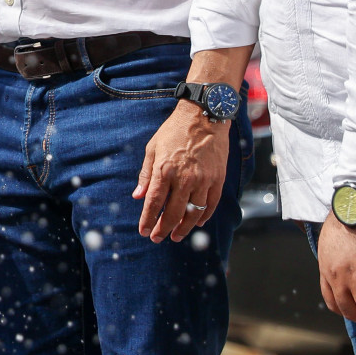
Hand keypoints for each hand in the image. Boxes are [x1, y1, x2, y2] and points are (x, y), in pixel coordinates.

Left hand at [133, 103, 229, 241]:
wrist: (204, 117)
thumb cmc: (175, 131)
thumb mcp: (153, 148)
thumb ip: (146, 174)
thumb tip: (137, 196)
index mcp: (165, 170)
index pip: (154, 202)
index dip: (147, 219)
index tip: (143, 231)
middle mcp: (184, 178)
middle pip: (173, 212)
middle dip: (163, 228)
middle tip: (157, 237)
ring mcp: (203, 180)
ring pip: (193, 213)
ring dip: (183, 228)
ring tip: (176, 236)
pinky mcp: (217, 179)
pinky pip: (211, 204)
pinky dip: (204, 216)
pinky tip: (196, 223)